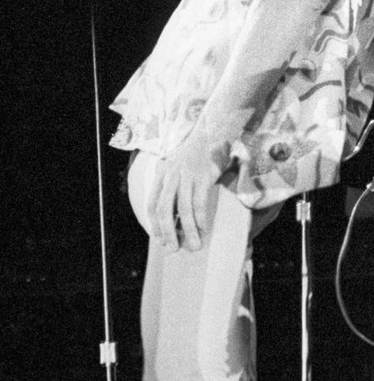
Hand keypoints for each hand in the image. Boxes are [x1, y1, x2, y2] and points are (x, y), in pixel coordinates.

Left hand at [145, 125, 230, 251]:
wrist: (214, 131)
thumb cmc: (198, 150)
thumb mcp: (179, 164)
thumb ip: (174, 182)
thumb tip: (177, 208)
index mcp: (163, 174)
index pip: (153, 204)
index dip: (155, 224)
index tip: (159, 239)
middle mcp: (171, 176)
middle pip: (165, 210)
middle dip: (168, 232)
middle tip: (173, 249)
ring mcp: (187, 176)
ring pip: (183, 210)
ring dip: (188, 231)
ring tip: (194, 245)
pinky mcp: (203, 176)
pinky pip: (200, 202)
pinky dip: (201, 218)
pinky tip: (204, 229)